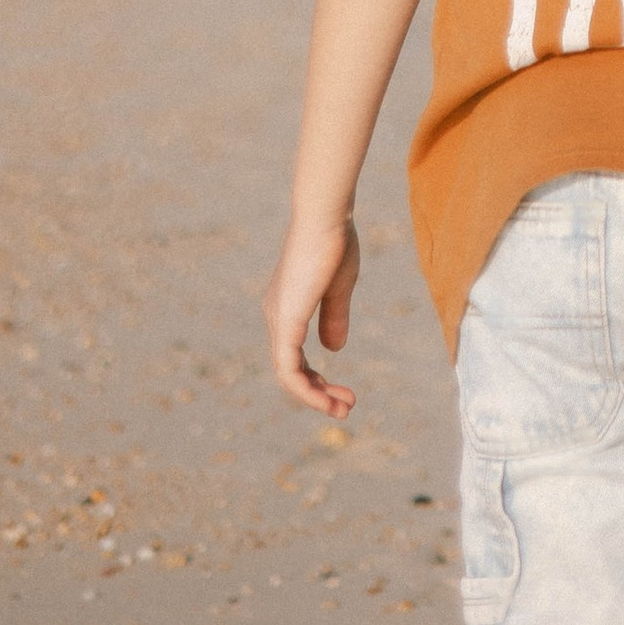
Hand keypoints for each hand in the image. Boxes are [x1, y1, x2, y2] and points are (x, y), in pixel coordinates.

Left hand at [264, 213, 360, 417]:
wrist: (326, 216)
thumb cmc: (334, 242)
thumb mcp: (339, 287)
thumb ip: (334, 317)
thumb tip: (333, 349)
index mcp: (287, 307)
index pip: (296, 357)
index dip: (318, 379)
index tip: (346, 392)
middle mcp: (276, 316)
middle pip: (291, 369)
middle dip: (319, 392)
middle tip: (347, 407)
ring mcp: (278, 320)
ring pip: (288, 375)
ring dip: (315, 396)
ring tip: (344, 408)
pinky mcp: (285, 322)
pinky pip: (288, 370)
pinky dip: (307, 390)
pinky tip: (326, 400)